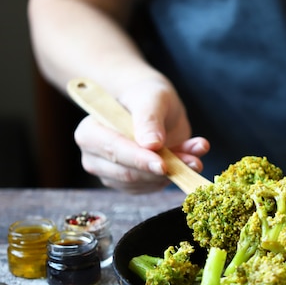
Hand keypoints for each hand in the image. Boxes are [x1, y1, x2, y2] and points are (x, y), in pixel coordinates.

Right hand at [74, 78, 209, 192]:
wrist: (154, 107)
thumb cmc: (146, 97)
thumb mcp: (151, 98)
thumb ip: (149, 119)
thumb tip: (151, 145)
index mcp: (89, 132)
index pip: (113, 150)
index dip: (139, 159)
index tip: (163, 165)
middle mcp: (94, 157)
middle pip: (127, 173)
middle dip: (162, 170)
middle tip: (193, 162)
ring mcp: (111, 175)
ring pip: (144, 183)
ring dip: (174, 172)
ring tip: (196, 157)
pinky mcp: (130, 185)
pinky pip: (154, 187)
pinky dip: (176, 175)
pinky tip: (190, 159)